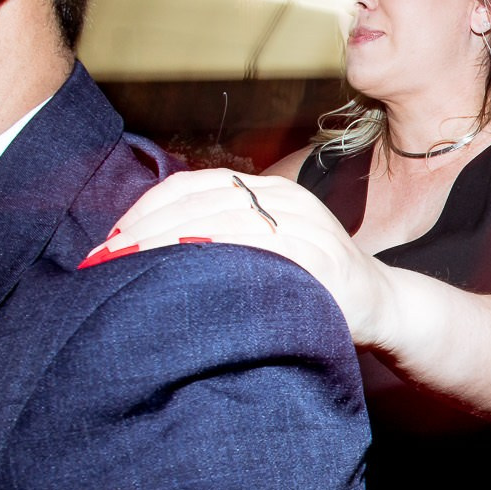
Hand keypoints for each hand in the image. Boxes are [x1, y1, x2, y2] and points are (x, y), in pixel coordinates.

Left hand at [82, 169, 387, 344]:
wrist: (382, 305)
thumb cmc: (314, 284)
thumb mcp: (269, 248)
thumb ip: (225, 238)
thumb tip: (153, 249)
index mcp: (266, 190)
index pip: (191, 185)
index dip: (146, 209)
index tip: (111, 242)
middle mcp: (284, 199)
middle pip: (200, 201)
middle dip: (147, 231)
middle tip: (107, 261)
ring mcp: (304, 224)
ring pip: (223, 219)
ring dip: (171, 242)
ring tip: (134, 268)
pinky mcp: (318, 255)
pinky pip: (259, 247)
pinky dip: (219, 252)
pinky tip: (188, 267)